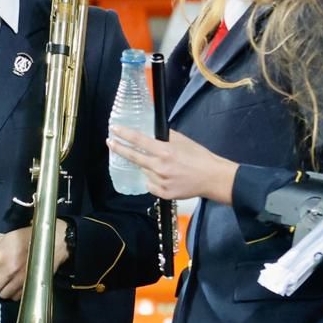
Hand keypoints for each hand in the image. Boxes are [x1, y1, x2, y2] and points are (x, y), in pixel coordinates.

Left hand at [0, 221, 69, 300]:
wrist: (54, 242)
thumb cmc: (28, 237)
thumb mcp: (7, 236)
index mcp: (2, 254)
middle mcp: (9, 269)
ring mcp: (20, 280)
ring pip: (2, 294)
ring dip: (0, 290)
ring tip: (3, 282)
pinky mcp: (29, 287)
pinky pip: (15, 297)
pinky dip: (12, 294)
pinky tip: (13, 285)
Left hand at [106, 126, 237, 203]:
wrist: (213, 178)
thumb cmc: (199, 157)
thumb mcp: (183, 140)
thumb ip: (165, 136)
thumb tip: (152, 131)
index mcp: (165, 151)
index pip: (138, 140)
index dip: (124, 134)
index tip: (113, 129)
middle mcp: (160, 167)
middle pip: (133, 157)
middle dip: (119, 149)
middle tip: (110, 142)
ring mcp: (161, 182)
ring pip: (143, 171)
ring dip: (145, 165)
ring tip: (157, 164)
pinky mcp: (164, 193)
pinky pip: (150, 184)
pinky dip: (152, 179)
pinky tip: (162, 176)